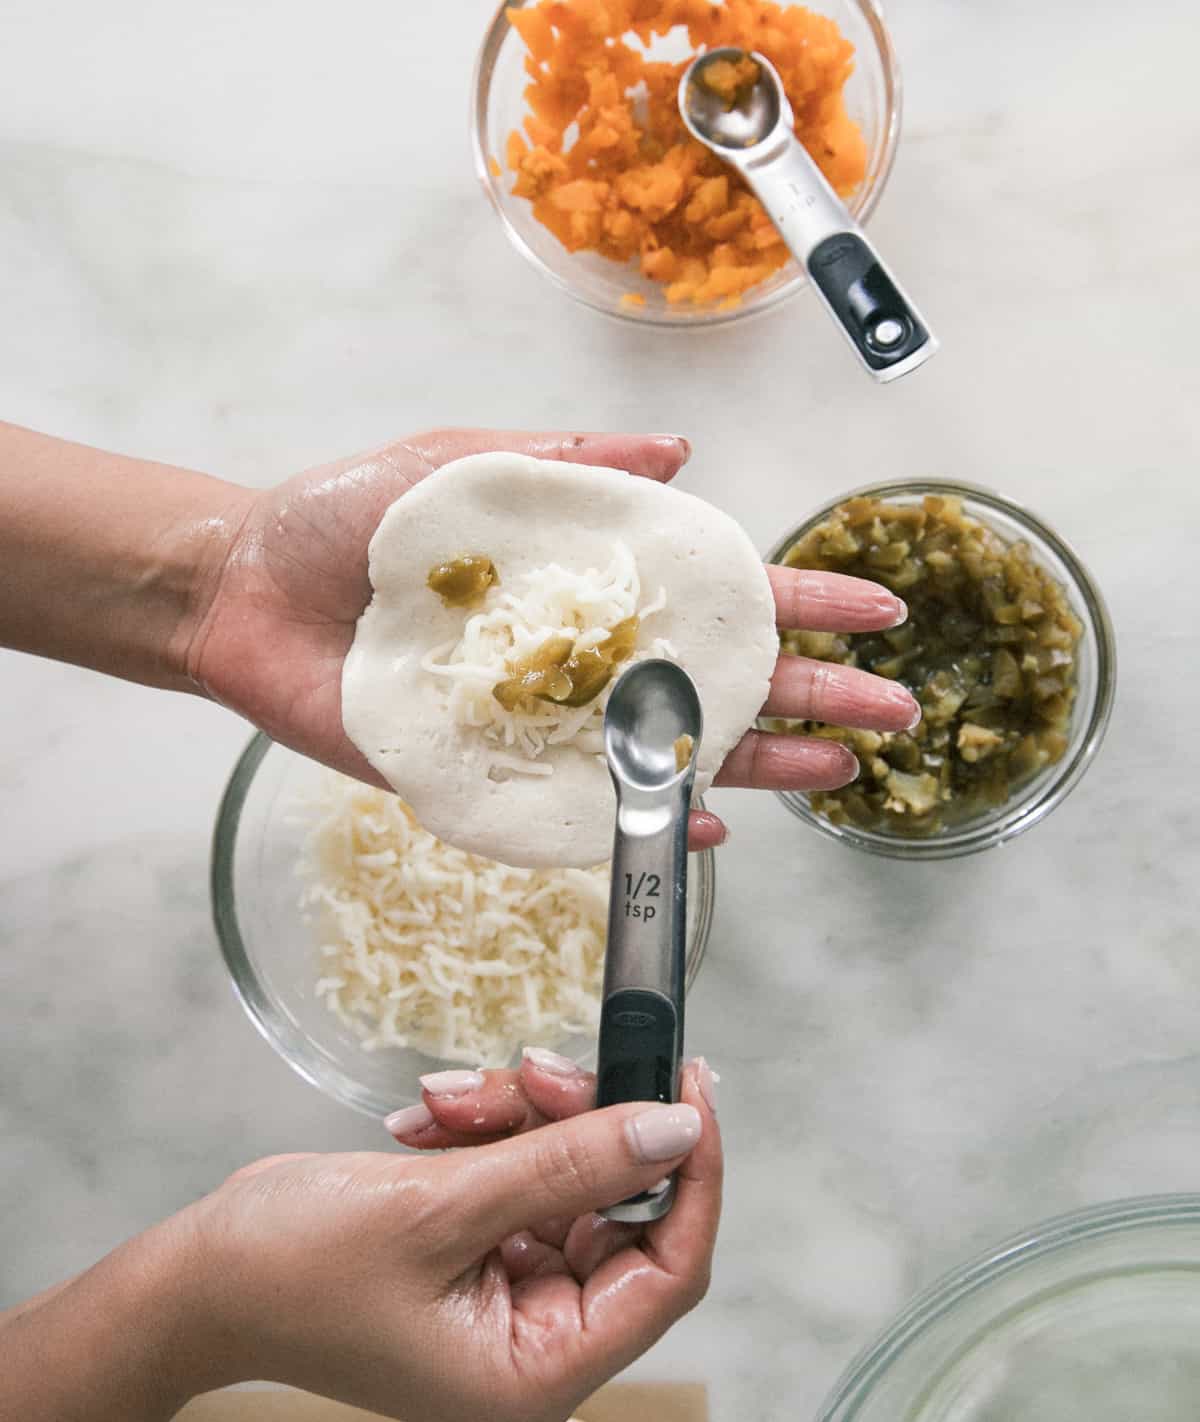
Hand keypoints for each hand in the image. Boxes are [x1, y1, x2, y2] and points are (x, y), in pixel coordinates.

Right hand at [185, 1058, 718, 1420]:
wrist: (201, 1271)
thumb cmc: (295, 1268)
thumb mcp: (440, 1208)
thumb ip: (568, 1164)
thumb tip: (675, 1129)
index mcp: (538, 1367)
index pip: (669, 1270)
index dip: (693, 1174)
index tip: (689, 1084)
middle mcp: (534, 1334)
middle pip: (616, 1204)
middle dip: (577, 1122)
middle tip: (536, 1070)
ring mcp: (505, 1284)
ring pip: (566, 1169)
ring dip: (519, 1116)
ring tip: (451, 1099)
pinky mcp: (477, 1239)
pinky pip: (518, 1164)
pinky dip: (486, 1128)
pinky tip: (432, 1116)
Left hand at [186, 429, 918, 848]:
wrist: (251, 589)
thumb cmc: (352, 521)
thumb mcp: (466, 463)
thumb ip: (572, 460)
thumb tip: (684, 454)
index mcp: (590, 577)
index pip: (719, 591)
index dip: (800, 600)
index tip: (876, 609)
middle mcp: (586, 654)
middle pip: (720, 680)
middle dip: (813, 693)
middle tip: (893, 711)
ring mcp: (548, 720)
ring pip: (673, 749)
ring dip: (761, 763)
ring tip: (838, 772)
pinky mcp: (493, 774)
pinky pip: (586, 808)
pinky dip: (649, 819)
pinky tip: (710, 825)